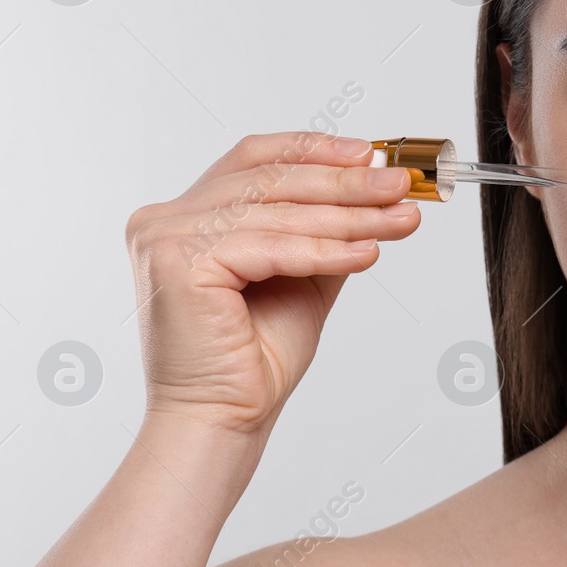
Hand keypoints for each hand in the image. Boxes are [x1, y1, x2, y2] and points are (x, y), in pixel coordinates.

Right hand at [124, 132, 421, 437]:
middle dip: (347, 182)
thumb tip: (374, 183)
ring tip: (401, 220)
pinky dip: (326, 249)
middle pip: (272, 180)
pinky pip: (271, 246)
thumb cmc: (255, 356)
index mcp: (187, 213)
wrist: (224, 417)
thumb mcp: (302, 273)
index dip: (314, 149)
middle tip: (401, 185)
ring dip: (350, 215)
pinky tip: (368, 252)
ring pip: (278, 212)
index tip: (372, 153)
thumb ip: (323, 227)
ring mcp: (165, 236)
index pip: (255, 158)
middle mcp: (166, 217)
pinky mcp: (177, 261)